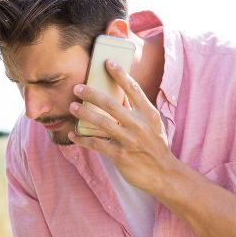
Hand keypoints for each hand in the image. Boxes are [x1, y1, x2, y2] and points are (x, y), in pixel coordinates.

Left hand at [67, 59, 179, 196]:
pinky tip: (73, 134)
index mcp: (149, 113)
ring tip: (72, 107)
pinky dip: (82, 139)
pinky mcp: (120, 155)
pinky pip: (96, 144)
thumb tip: (121, 96)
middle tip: (77, 88)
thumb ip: (138, 111)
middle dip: (92, 94)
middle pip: (111, 104)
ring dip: (84, 114)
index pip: (133, 89)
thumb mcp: (153, 125)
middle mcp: (139, 124)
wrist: (163, 173)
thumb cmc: (155, 146)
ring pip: (101, 123)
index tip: (107, 62)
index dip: (120, 74)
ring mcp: (129, 140)